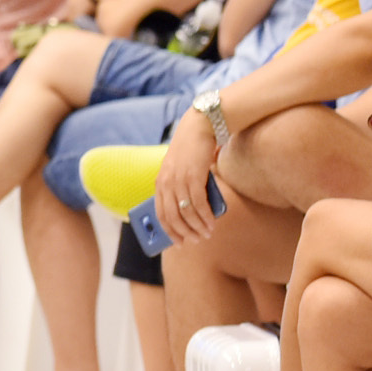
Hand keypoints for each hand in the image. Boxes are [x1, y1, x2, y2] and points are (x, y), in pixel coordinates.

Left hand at [153, 109, 222, 243]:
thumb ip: (183, 188)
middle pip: (172, 217)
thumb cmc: (192, 152)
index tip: (179, 243)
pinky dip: (205, 217)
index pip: (160, 213)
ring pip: (186, 213)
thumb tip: (194, 213)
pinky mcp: (193, 177)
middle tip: (196, 241)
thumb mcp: (182, 171)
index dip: (169, 231)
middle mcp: (165, 183)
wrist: (199, 128)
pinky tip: (212, 224)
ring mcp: (178, 180)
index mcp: (160, 182)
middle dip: (184, 233)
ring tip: (207, 234)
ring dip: (197, 227)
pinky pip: (198, 204)